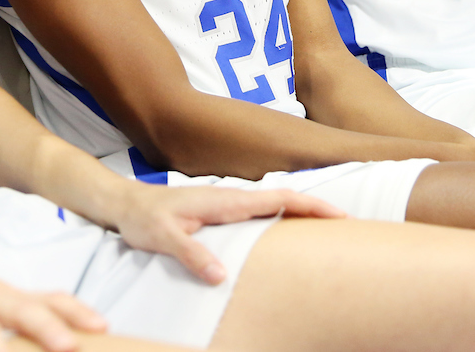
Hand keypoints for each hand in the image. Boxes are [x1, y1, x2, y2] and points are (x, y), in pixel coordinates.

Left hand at [110, 184, 344, 283]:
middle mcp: (232, 199)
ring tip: (329, 232)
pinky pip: (261, 215)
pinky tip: (289, 235)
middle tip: (349, 226)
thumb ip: (191, 252)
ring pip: (275, 207)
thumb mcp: (162, 236)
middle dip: (318, 208)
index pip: (278, 198)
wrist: (125, 204)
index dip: (310, 205)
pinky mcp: (222, 214)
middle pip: (285, 200)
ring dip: (302, 214)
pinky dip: (283, 220)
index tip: (339, 214)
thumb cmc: (143, 218)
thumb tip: (220, 275)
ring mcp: (228, 205)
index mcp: (225, 201)